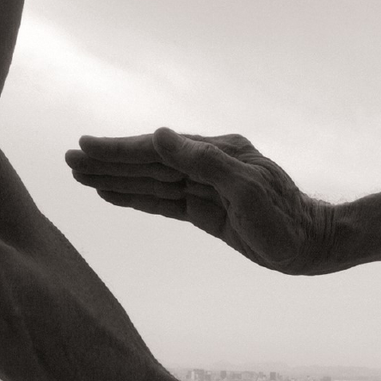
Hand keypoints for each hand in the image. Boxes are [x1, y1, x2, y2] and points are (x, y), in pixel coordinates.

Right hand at [66, 127, 333, 274]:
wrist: (310, 245)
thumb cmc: (285, 218)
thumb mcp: (246, 189)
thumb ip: (203, 161)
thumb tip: (160, 134)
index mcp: (217, 153)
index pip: (158, 149)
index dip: (120, 149)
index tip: (85, 146)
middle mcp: (208, 165)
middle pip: (148, 162)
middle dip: (109, 162)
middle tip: (69, 159)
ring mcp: (205, 188)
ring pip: (151, 181)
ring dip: (116, 178)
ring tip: (81, 175)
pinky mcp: (205, 211)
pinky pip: (163, 201)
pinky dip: (136, 197)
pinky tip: (113, 194)